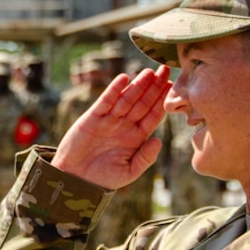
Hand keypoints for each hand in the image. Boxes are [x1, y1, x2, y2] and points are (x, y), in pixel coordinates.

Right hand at [52, 65, 170, 189]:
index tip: (173, 87)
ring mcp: (109, 120)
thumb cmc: (103, 178)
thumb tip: (159, 141)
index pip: (153, 115)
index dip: (162, 101)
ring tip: (149, 72)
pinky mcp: (93, 117)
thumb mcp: (129, 172)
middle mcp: (125, 125)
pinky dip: (114, 89)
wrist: (76, 180)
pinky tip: (124, 78)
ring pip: (126, 98)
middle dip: (154, 87)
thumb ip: (145, 157)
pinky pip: (106, 100)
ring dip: (138, 85)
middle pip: (143, 102)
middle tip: (166, 70)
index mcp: (136, 137)